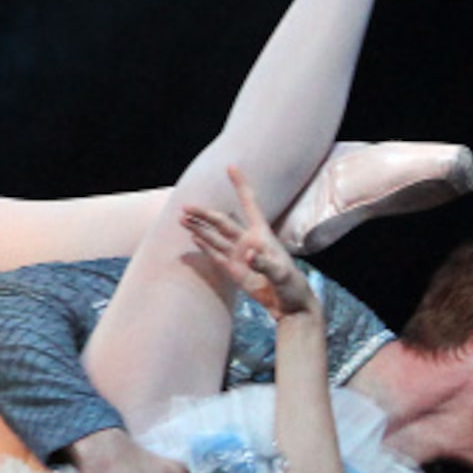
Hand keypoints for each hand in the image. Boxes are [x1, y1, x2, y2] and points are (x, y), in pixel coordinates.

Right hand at [182, 166, 318, 321]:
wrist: (290, 306)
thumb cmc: (292, 286)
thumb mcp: (282, 275)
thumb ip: (265, 264)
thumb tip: (248, 255)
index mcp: (262, 235)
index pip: (250, 203)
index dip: (240, 185)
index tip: (231, 166)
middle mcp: (249, 241)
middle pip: (222, 222)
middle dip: (204, 213)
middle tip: (185, 207)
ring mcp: (240, 255)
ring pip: (215, 237)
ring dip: (199, 228)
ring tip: (181, 219)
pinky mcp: (234, 271)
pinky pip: (216, 255)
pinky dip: (204, 246)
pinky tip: (193, 237)